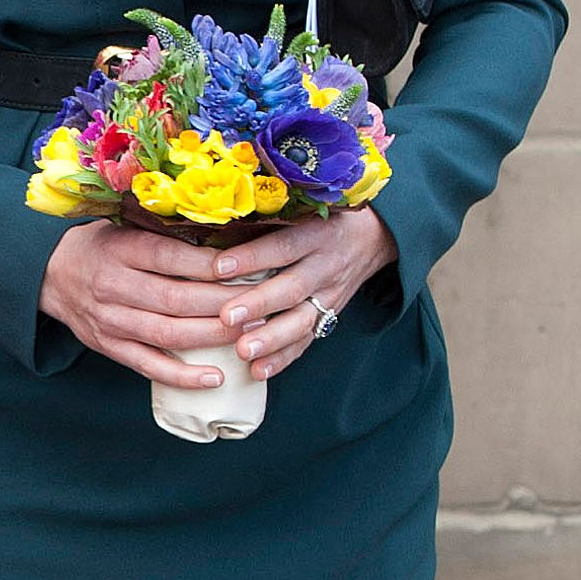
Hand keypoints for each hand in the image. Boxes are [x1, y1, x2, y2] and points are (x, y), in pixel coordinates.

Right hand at [40, 221, 238, 389]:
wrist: (48, 272)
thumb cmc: (101, 245)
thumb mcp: (125, 226)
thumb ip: (166, 233)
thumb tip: (227, 237)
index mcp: (120, 249)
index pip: (171, 257)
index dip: (211, 266)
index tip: (249, 268)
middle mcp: (113, 285)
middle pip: (175, 299)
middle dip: (224, 304)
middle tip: (263, 305)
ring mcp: (110, 321)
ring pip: (167, 334)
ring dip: (212, 337)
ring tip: (250, 335)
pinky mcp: (109, 347)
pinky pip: (149, 366)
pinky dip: (183, 376)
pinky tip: (215, 378)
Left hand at [211, 205, 396, 379]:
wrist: (373, 237)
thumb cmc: (321, 218)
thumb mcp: (304, 208)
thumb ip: (265, 219)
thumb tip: (208, 224)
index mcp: (317, 233)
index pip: (283, 245)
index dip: (252, 257)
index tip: (218, 268)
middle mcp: (326, 265)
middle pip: (292, 287)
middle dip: (259, 304)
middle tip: (226, 317)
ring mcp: (330, 294)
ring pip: (302, 320)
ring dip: (271, 339)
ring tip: (243, 352)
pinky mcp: (329, 316)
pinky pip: (306, 341)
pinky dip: (282, 358)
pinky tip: (258, 371)